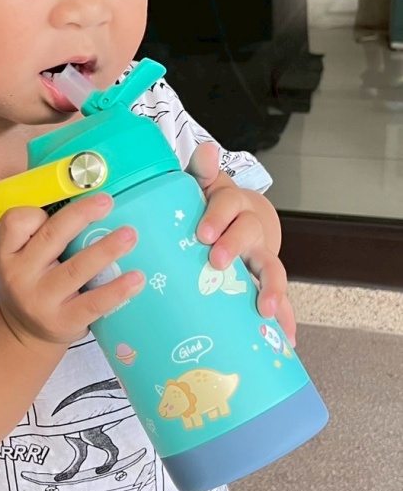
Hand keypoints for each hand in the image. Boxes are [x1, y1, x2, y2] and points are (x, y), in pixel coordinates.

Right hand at [0, 174, 144, 346]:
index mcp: (7, 251)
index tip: (65, 198)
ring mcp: (42, 300)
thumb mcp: (14, 252)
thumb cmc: (28, 280)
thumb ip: (13, 217)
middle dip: (81, 215)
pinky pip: (93, 303)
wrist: (24, 333)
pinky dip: (117, 290)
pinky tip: (137, 277)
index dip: (39, 210)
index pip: (16, 221)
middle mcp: (20, 275)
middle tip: (107, 201)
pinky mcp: (64, 320)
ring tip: (130, 234)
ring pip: (76, 268)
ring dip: (106, 249)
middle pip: (52, 237)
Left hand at [187, 144, 295, 345]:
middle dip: (235, 246)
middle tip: (216, 262)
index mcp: (233, 206)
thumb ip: (201, 171)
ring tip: (266, 310)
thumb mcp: (205, 186)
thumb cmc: (214, 206)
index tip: (203, 234)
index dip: (218, 217)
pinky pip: (280, 301)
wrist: (242, 219)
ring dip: (272, 289)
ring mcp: (262, 257)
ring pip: (272, 269)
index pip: (228, 203)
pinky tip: (288, 341)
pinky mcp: (266, 282)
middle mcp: (252, 230)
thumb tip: (205, 149)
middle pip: (249, 234)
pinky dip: (286, 320)